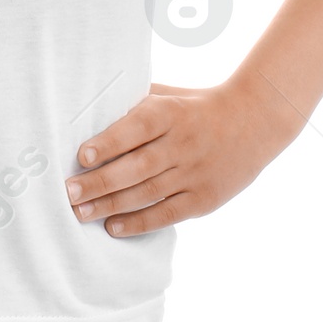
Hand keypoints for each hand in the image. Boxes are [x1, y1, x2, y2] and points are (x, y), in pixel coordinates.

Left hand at [64, 77, 298, 236]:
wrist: (254, 121)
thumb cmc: (194, 106)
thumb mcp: (167, 94)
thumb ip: (132, 103)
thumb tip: (85, 112)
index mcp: (172, 113)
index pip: (138, 127)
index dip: (110, 141)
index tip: (81, 155)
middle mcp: (183, 144)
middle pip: (137, 166)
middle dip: (100, 182)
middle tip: (68, 192)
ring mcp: (196, 173)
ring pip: (148, 193)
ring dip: (112, 206)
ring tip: (80, 212)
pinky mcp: (205, 198)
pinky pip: (168, 214)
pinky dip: (140, 223)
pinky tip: (113, 227)